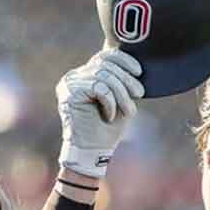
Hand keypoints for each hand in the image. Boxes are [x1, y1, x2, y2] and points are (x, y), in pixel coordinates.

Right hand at [56, 49, 143, 178]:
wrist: (93, 152)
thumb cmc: (107, 129)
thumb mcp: (120, 100)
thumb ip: (122, 81)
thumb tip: (136, 65)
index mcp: (84, 76)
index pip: (104, 56)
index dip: (124, 60)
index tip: (139, 72)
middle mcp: (74, 77)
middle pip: (106, 64)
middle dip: (126, 79)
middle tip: (139, 94)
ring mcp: (69, 83)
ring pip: (104, 75)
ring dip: (121, 93)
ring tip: (128, 110)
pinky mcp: (69, 92)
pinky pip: (99, 87)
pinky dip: (110, 101)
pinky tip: (109, 115)